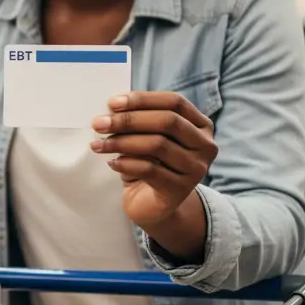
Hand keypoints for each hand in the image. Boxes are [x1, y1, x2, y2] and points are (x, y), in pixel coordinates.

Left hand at [90, 91, 216, 228]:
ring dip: (122, 142)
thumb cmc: (149, 163)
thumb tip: (110, 109)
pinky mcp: (180, 189)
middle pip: (168, 121)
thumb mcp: (147, 136)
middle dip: (129, 120)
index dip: (143, 99)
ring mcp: (196, 169)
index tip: (112, 103)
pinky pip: (150, 170)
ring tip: (99, 145)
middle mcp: (205, 145)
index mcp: (201, 125)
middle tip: (99, 124)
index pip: (175, 102)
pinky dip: (126, 163)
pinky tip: (111, 163)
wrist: (153, 204)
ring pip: (157, 145)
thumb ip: (139, 119)